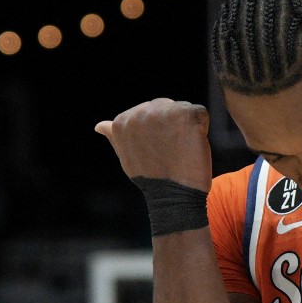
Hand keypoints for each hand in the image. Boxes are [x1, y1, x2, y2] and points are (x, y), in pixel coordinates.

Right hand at [95, 98, 212, 191]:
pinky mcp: (185, 115)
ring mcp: (163, 112)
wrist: (173, 196)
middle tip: (171, 150)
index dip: (159, 130)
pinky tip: (192, 146)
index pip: (150, 111)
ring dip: (188, 127)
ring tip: (180, 149)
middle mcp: (140, 112)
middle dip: (173, 125)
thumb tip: (99, 125)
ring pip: (184, 109)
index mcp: (123, 120)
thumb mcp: (125, 154)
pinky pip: (201, 114)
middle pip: (167, 107)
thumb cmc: (151, 177)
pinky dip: (202, 129)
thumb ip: (115, 135)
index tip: (158, 149)